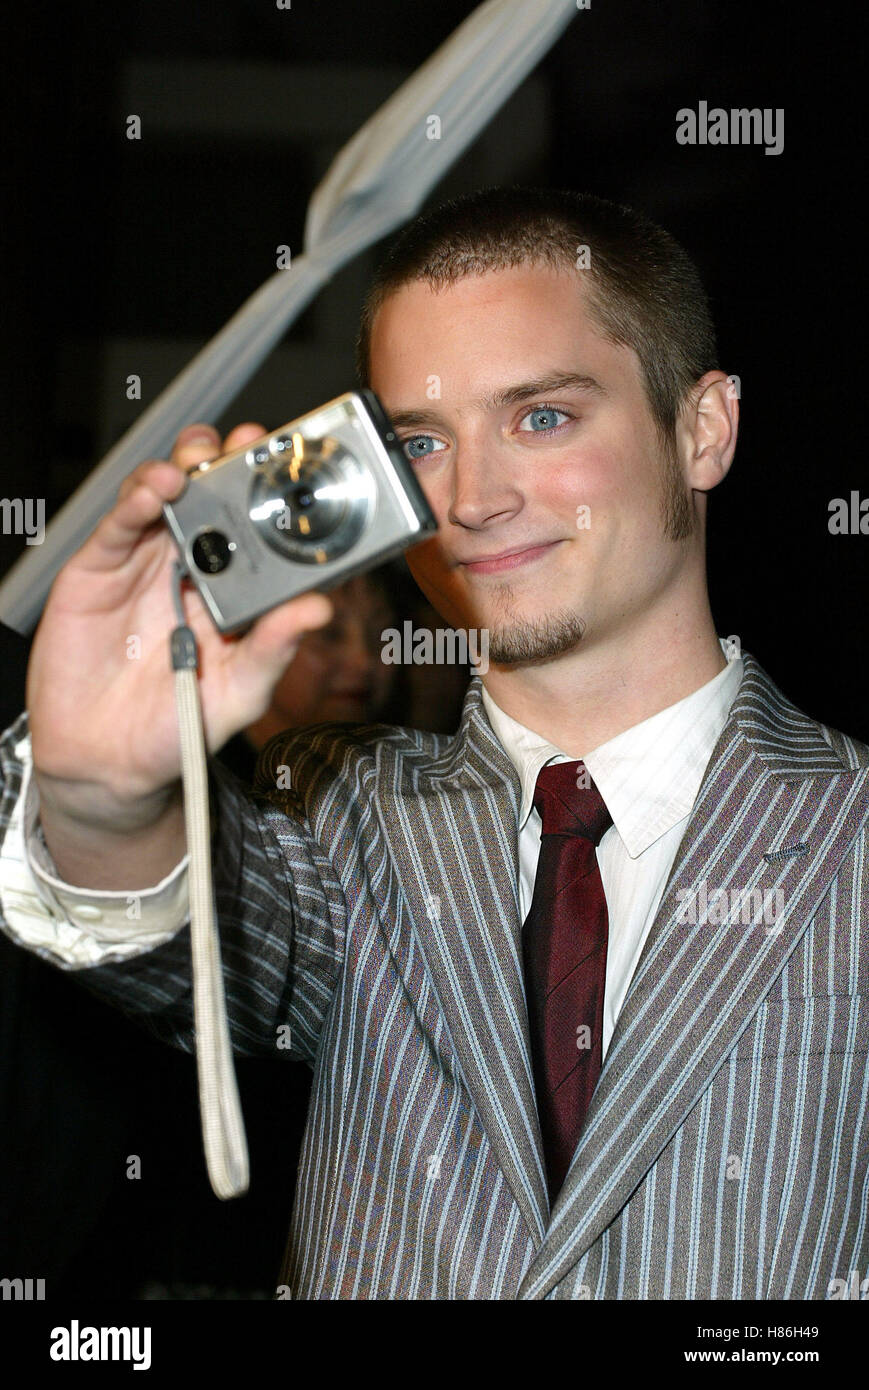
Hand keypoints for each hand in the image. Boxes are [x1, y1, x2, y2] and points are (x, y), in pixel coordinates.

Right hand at [27, 422, 332, 820]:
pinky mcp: (98, 571)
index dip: (274, 493)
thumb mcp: (241, 691)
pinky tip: (156, 492)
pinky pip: (118, 526)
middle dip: (230, 460)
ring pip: (163, 494)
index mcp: (233, 589)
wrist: (108, 763)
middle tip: (249, 446)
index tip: (296, 469)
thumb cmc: (179, 726)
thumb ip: (275, 649)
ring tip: (198, 464)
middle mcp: (190, 566)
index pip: (258, 526)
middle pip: (211, 494)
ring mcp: (144, 563)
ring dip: (183, 467)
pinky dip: (135, 501)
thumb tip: (318, 609)